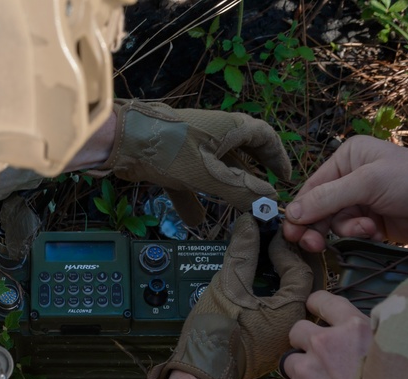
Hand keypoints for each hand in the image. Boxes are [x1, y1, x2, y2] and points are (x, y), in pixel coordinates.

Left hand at [97, 100, 290, 225]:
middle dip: (253, 176)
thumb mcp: (208, 175)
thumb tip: (269, 202)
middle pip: (242, 154)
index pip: (264, 137)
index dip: (277, 156)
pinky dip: (194, 198)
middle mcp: (213, 134)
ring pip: (216, 169)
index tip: (286, 177)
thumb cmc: (167, 149)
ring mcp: (191, 146)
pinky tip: (194, 221)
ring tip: (238, 212)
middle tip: (265, 196)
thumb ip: (240, 190)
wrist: (121, 141)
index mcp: (229, 128)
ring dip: (226, 191)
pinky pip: (190, 181)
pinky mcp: (172, 160)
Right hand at [145, 213, 312, 378]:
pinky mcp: (273, 345)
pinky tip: (260, 286)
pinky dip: (275, 297)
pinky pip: (282, 315)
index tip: (270, 235)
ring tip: (266, 260)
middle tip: (272, 243)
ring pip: (293, 300)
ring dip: (282, 279)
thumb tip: (250, 225)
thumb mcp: (228, 284)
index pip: (300, 271)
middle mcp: (295, 328)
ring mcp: (285, 339)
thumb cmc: (215, 335)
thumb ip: (243, 252)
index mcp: (291, 314)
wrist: (201, 373)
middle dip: (288, 262)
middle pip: (301, 285)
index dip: (285, 249)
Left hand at [275, 291, 371, 378]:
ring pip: (288, 360)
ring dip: (301, 370)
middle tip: (320, 358)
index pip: (325, 301)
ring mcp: (306, 370)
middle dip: (306, 341)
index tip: (314, 306)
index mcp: (354, 329)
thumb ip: (374, 339)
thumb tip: (360, 331)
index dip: (318, 304)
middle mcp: (325, 344)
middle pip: (298, 330)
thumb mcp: (395, 358)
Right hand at [283, 136, 407, 251]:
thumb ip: (328, 198)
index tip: (292, 235)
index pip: (311, 188)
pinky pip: (350, 232)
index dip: (299, 212)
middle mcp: (350, 178)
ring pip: (333, 222)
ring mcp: (362, 201)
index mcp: (347, 159)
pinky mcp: (372, 221)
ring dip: (345, 230)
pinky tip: (375, 232)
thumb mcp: (369, 184)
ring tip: (366, 230)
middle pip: (317, 208)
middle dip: (317, 226)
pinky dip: (358, 235)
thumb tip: (291, 214)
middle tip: (314, 245)